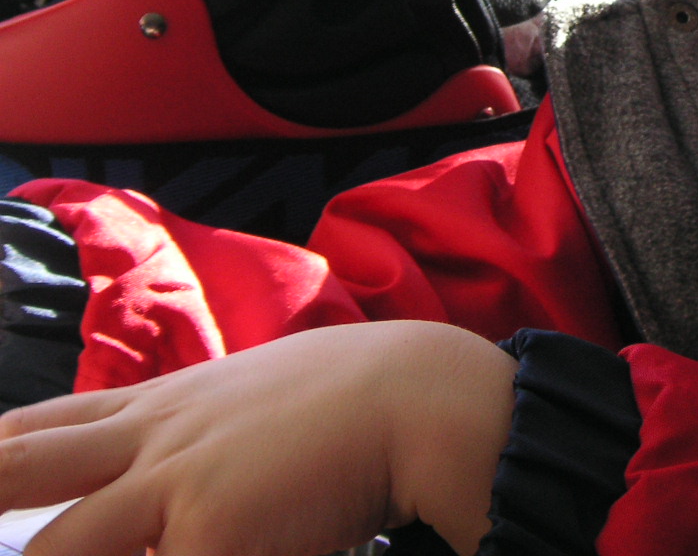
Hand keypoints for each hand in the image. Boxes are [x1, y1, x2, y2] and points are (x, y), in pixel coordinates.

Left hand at [0, 321, 516, 555]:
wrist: (417, 398)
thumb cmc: (355, 397)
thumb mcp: (258, 398)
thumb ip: (204, 435)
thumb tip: (173, 491)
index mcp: (162, 405)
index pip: (39, 428)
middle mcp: (151, 438)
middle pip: (15, 464)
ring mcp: (172, 485)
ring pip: (57, 549)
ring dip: (52, 554)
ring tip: (83, 546)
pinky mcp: (209, 536)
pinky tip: (224, 552)